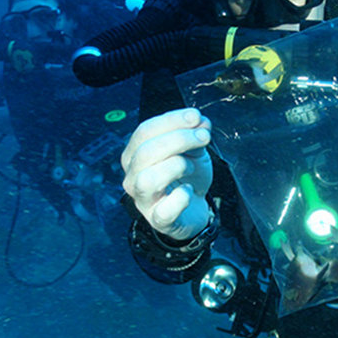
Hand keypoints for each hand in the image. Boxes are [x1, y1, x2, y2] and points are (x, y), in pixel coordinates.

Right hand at [121, 108, 212, 240]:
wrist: (193, 208)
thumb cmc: (187, 176)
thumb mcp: (192, 150)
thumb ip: (194, 134)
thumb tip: (200, 121)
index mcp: (135, 154)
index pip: (144, 131)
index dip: (171, 120)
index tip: (196, 117)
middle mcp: (132, 176)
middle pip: (145, 152)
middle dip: (179, 139)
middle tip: (204, 137)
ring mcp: (143, 200)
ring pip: (148, 179)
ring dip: (176, 166)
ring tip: (191, 167)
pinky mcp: (158, 220)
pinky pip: (164, 210)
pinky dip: (181, 197)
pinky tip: (189, 191)